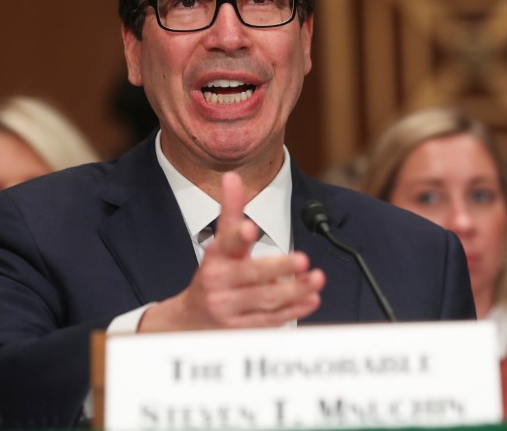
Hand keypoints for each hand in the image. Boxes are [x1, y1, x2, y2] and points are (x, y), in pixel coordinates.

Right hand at [139, 171, 324, 331]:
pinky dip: (293, 311)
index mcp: (216, 257)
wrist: (189, 321)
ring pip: (264, 299)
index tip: (250, 228)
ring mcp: (229, 307)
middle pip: (250, 275)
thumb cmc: (213, 274)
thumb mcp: (219, 243)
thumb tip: (233, 177)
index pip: (226, 243)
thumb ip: (231, 211)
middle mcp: (220, 282)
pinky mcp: (240, 328)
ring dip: (293, 290)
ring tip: (316, 279)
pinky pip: (269, 320)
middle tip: (302, 259)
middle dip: (277, 267)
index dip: (237, 235)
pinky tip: (310, 299)